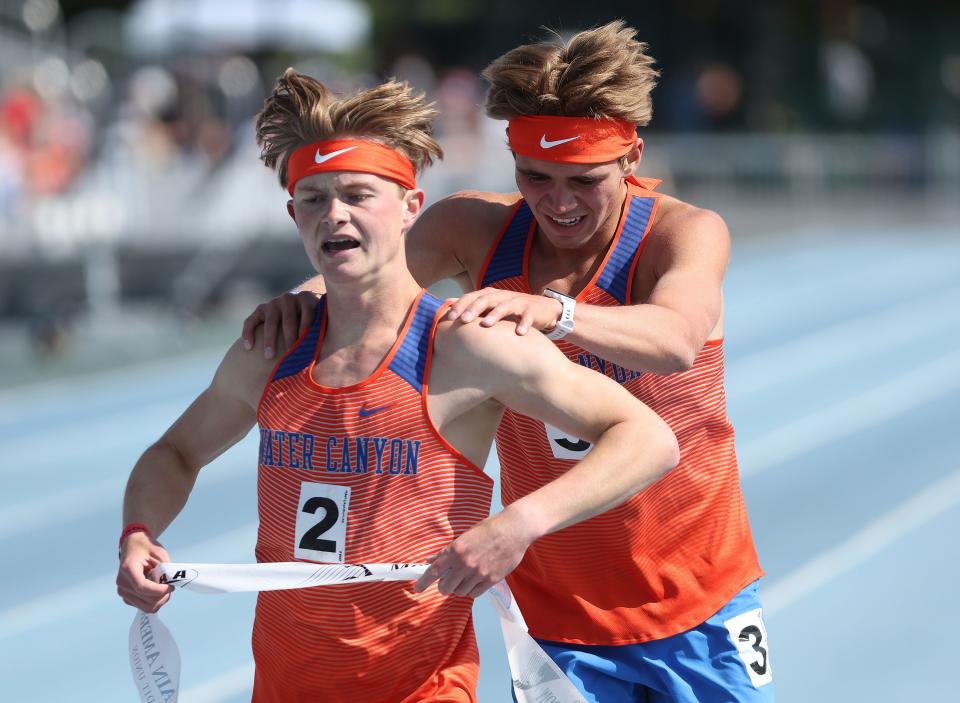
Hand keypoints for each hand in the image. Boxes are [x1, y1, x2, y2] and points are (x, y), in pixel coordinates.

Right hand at [116, 531, 173, 612]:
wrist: (134, 547)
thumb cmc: (147, 549)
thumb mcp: (159, 554)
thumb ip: (164, 570)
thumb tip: (170, 585)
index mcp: (128, 569)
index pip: (142, 587)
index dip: (159, 590)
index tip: (171, 586)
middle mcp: (122, 583)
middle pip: (146, 600)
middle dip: (162, 596)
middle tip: (171, 586)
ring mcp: (123, 592)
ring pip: (146, 607)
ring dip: (159, 600)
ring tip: (165, 588)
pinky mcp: (126, 597)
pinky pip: (143, 606)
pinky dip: (154, 601)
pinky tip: (157, 590)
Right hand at [241, 291, 319, 357]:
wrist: (301, 307)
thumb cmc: (316, 320)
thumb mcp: (322, 319)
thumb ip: (325, 328)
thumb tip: (334, 353)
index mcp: (307, 299)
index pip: (308, 317)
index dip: (307, 333)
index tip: (306, 350)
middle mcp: (289, 298)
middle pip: (289, 321)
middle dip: (289, 339)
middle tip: (289, 356)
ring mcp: (274, 303)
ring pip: (270, 322)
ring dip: (269, 340)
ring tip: (269, 356)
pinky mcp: (261, 309)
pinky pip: (251, 321)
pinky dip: (248, 333)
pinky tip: (248, 347)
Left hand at [413, 512, 534, 597]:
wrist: (513, 529)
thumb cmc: (489, 529)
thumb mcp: (464, 536)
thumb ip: (446, 551)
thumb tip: (429, 560)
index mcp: (456, 549)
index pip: (434, 571)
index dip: (423, 582)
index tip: (418, 588)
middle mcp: (465, 563)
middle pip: (445, 587)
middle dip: (444, 585)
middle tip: (449, 580)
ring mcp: (478, 573)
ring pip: (459, 592)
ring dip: (459, 587)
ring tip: (465, 578)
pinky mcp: (491, 580)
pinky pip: (474, 593)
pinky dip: (472, 589)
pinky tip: (475, 580)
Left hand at [446, 288, 561, 335]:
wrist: (543, 308)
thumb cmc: (511, 309)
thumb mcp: (491, 305)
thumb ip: (471, 305)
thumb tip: (447, 304)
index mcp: (491, 295)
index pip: (472, 297)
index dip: (461, 306)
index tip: (449, 318)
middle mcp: (503, 296)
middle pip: (486, 300)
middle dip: (474, 309)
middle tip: (463, 321)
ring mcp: (519, 302)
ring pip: (506, 306)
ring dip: (496, 314)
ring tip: (486, 325)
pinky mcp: (533, 310)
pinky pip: (528, 317)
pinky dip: (524, 324)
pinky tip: (519, 333)